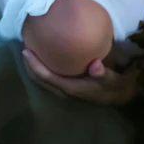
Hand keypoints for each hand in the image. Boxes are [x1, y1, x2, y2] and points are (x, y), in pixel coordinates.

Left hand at [21, 50, 140, 105]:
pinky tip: (43, 57)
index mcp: (72, 88)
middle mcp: (65, 90)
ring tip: (30, 51)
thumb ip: (103, 73)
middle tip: (24, 47)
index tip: (26, 51)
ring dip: (34, 68)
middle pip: (40, 80)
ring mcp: (65, 89)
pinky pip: (49, 77)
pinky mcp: (68, 86)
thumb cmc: (114, 86)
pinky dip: (41, 69)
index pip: (47, 77)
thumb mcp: (111, 79)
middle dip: (30, 66)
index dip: (35, 65)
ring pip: (42, 80)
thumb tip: (95, 65)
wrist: (120, 96)